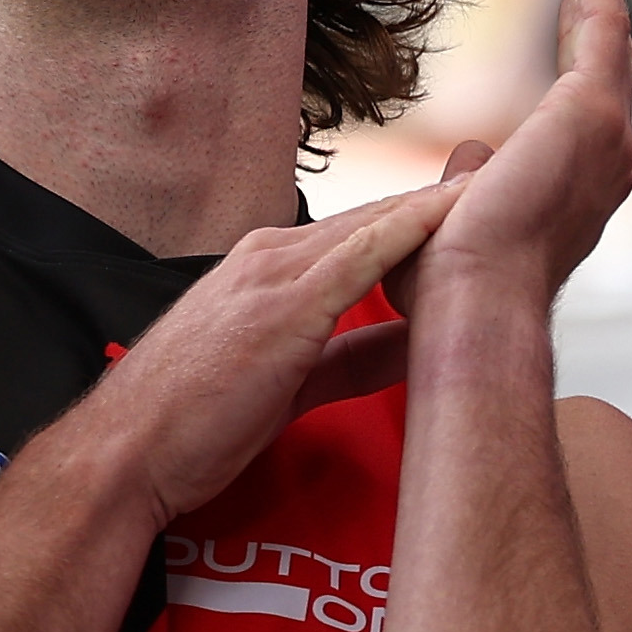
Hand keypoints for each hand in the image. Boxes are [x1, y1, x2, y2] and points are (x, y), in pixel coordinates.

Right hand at [90, 181, 461, 521]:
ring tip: (498, 182)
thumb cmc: (194, 423)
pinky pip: (358, 257)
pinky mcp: (282, 308)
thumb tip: (416, 344)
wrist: (127, 452)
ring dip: (437, 204)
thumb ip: (353, 357)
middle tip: (505, 178)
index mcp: (268, 271)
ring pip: (373, 226)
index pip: (361, 234)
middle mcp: (270, 258)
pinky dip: (407, 230)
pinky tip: (450, 213)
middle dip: (440, 199)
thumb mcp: (292, 381)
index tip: (474, 206)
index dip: (420, 218)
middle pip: (376, 219)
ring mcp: (274, 276)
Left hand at [419, 0, 631, 301]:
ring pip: (608, 33)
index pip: (579, 106)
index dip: (576, 53)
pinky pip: (600, 20)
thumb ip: (467, 183)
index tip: (570, 14)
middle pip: (605, 59)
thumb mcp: (456, 221)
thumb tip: (470, 155)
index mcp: (578, 189)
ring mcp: (608, 134)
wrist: (473, 302)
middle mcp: (607, 160)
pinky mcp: (592, 107)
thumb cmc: (454, 287)